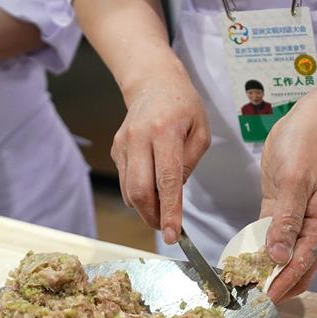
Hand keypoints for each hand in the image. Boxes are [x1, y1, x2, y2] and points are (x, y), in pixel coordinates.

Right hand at [112, 62, 209, 243]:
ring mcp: (123, 144)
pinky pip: (125, 182)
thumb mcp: (201, 131)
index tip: (173, 234)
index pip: (167, 181)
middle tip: (167, 227)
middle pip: (139, 191)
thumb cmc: (182, 106)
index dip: (170, 211)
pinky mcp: (116, 149)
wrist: (153, 83)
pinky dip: (138, 194)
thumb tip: (174, 194)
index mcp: (165, 131)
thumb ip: (190, 163)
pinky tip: (152, 189)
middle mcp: (140, 137)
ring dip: (145, 208)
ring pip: (128, 190)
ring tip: (162, 209)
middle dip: (153, 216)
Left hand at [260, 95, 316, 301]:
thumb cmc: (308, 144)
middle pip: (296, 264)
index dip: (284, 283)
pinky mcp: (281, 205)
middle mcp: (310, 224)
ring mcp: (296, 216)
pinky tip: (246, 258)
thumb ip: (286, 221)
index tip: (266, 299)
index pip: (302, 262)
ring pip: (283, 252)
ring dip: (268, 268)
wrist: (313, 117)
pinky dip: (261, 248)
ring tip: (247, 283)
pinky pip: (271, 234)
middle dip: (278, 283)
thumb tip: (278, 255)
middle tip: (253, 298)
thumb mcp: (295, 182)